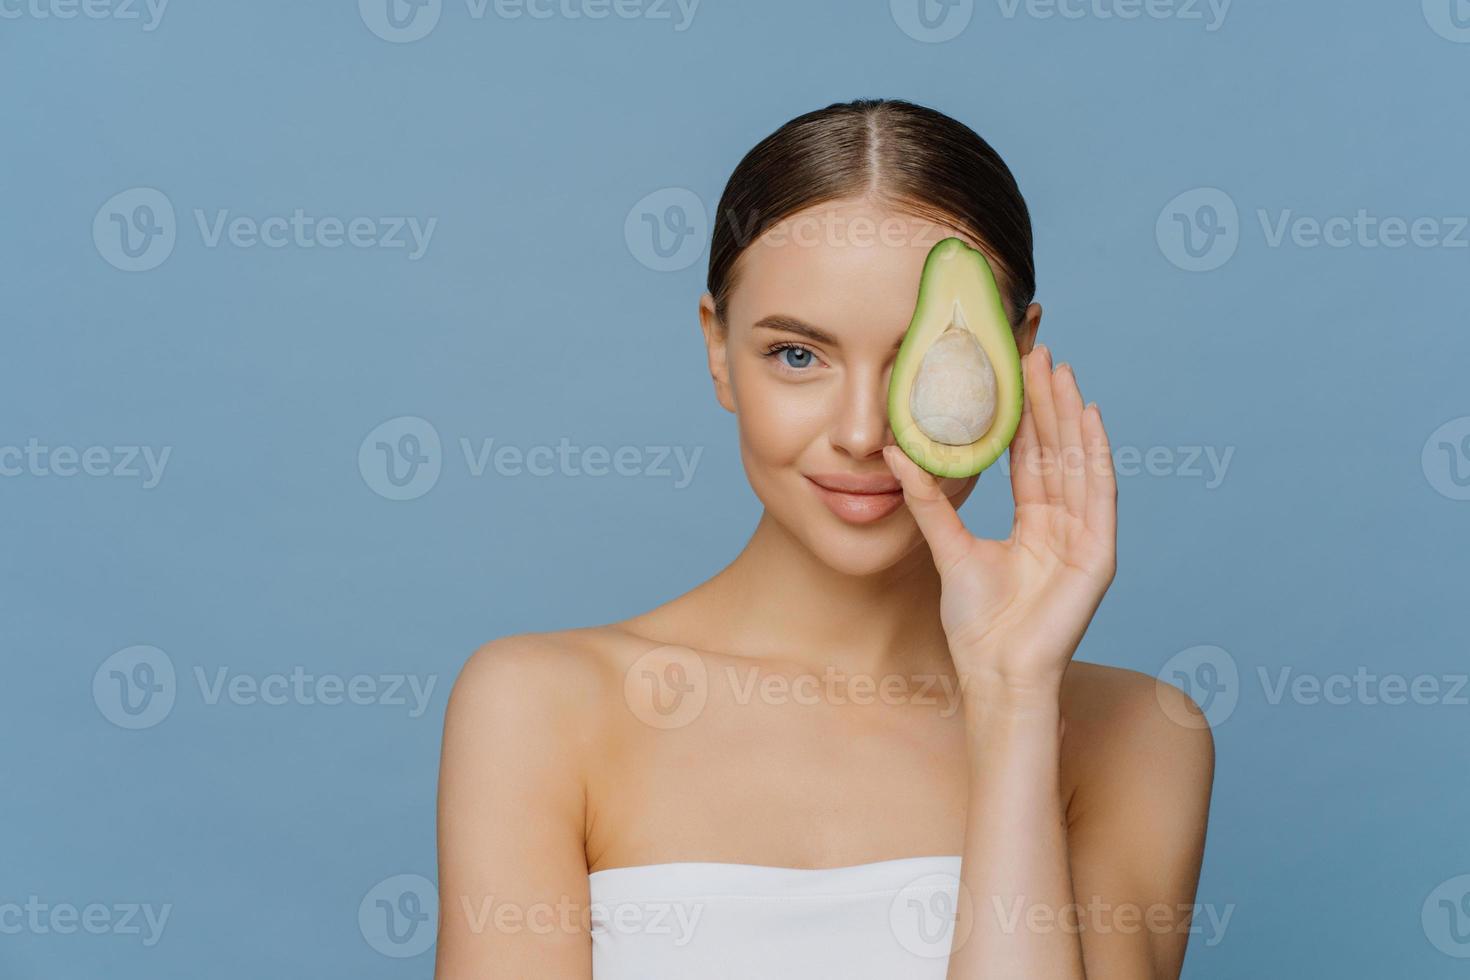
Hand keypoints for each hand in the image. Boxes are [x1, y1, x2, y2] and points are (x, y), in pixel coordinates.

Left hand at [883, 344, 1116, 699]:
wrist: (995, 671)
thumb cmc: (976, 624)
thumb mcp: (947, 548)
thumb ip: (928, 501)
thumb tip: (897, 455)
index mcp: (1033, 525)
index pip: (1030, 458)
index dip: (1024, 416)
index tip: (1015, 373)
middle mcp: (1063, 525)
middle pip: (1057, 452)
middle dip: (1049, 403)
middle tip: (1040, 353)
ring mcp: (1084, 538)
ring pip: (1080, 463)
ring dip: (1072, 416)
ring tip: (1061, 372)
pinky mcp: (1099, 553)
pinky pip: (1100, 494)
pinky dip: (1097, 454)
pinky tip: (1090, 417)